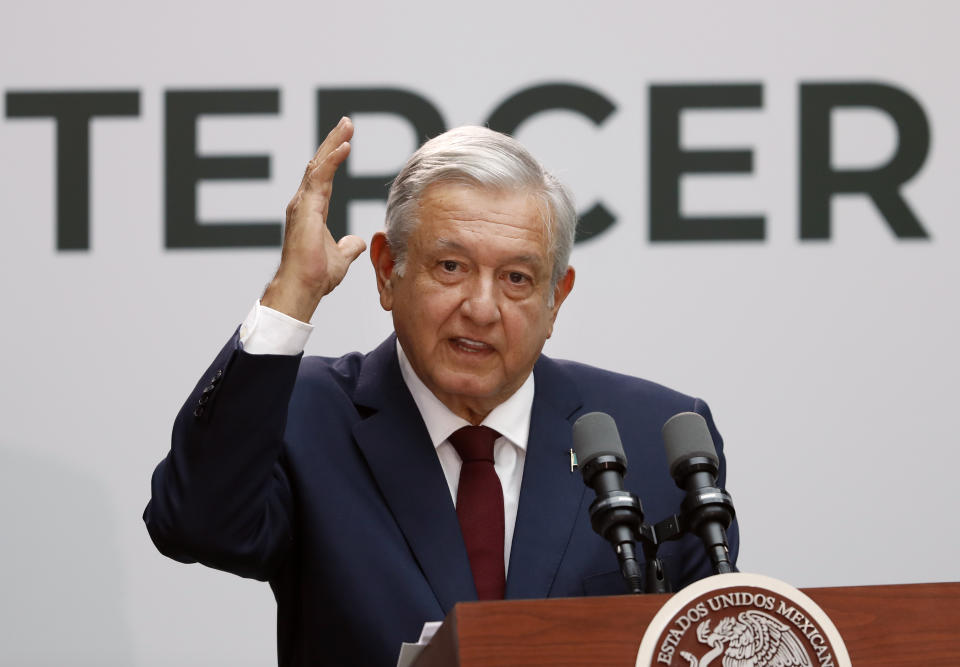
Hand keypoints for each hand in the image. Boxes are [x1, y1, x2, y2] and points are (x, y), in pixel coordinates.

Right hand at [261, 117, 366, 321]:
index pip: (323, 176)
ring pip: (318, 165)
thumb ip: (348, 247)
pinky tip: (344, 146)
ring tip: (346, 126)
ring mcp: (302, 204)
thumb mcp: (340, 258)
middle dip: (332, 142)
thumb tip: (356, 242)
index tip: (346, 141)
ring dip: (333, 144)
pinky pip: (320, 178)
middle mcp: (303, 203)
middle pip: (319, 165)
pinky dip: (332, 160)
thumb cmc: (315, 277)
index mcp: (311, 210)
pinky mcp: (305, 208)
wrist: (303, 287)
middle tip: (346, 123)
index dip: (333, 157)